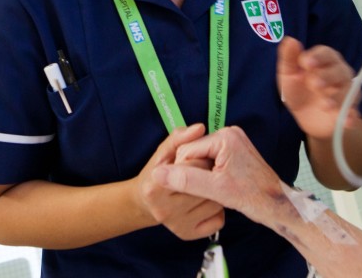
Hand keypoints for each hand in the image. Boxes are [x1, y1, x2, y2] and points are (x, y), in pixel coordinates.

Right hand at [135, 124, 224, 239]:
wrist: (143, 204)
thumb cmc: (155, 173)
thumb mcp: (164, 152)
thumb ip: (179, 138)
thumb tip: (199, 127)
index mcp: (154, 187)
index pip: (192, 165)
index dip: (197, 161)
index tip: (195, 161)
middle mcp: (164, 210)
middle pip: (205, 185)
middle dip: (208, 174)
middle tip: (204, 172)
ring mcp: (177, 225)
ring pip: (214, 204)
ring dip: (214, 192)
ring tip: (206, 186)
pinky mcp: (188, 235)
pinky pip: (217, 220)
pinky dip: (217, 210)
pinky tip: (207, 201)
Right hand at [154, 126, 282, 226]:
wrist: (276, 205)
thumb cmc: (251, 196)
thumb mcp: (214, 190)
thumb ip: (185, 180)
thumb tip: (158, 174)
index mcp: (224, 136)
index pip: (187, 151)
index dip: (184, 172)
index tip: (195, 189)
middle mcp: (229, 132)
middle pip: (194, 152)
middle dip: (194, 172)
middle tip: (206, 191)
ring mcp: (233, 141)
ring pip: (201, 157)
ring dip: (201, 174)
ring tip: (213, 190)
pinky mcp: (235, 150)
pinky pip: (211, 159)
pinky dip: (209, 173)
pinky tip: (217, 186)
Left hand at [277, 36, 361, 139]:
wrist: (305, 117)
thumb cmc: (298, 90)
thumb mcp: (288, 74)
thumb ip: (289, 58)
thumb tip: (290, 39)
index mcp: (325, 60)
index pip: (326, 53)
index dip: (317, 57)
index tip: (305, 63)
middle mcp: (340, 72)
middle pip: (339, 70)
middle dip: (327, 76)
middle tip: (313, 84)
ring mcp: (347, 91)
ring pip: (348, 90)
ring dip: (338, 97)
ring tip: (325, 104)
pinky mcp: (349, 109)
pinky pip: (354, 110)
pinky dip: (351, 115)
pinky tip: (347, 120)